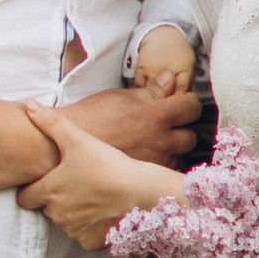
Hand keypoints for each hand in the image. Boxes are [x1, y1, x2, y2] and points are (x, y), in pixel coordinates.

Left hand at [17, 111, 197, 249]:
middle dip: (58, 199)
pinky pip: (85, 234)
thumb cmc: (108, 164)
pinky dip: (92, 225)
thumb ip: (50, 123)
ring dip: (75, 212)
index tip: (46, 182)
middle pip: (48, 209)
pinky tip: (105, 209)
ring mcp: (74, 230)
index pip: (24, 198)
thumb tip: (28, 105)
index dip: (32, 190)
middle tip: (78, 184)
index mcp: (49, 191)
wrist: (141, 192)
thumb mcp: (77, 139)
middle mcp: (57, 215)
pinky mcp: (91, 242)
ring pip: (67, 222)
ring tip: (95, 194)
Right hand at [58, 81, 199, 167]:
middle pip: (190, 138)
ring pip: (178, 158)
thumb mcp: (121, 97)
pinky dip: (159, 166)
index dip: (188, 103)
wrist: (67, 146)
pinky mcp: (142, 178)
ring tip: (155, 144)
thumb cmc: (91, 117)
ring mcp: (153, 162)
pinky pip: (162, 173)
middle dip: (183, 130)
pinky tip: (146, 159)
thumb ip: (151, 91)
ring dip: (172, 151)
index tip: (180, 103)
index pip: (191, 107)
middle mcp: (159, 141)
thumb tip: (170, 80)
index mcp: (156, 116)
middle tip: (170, 125)